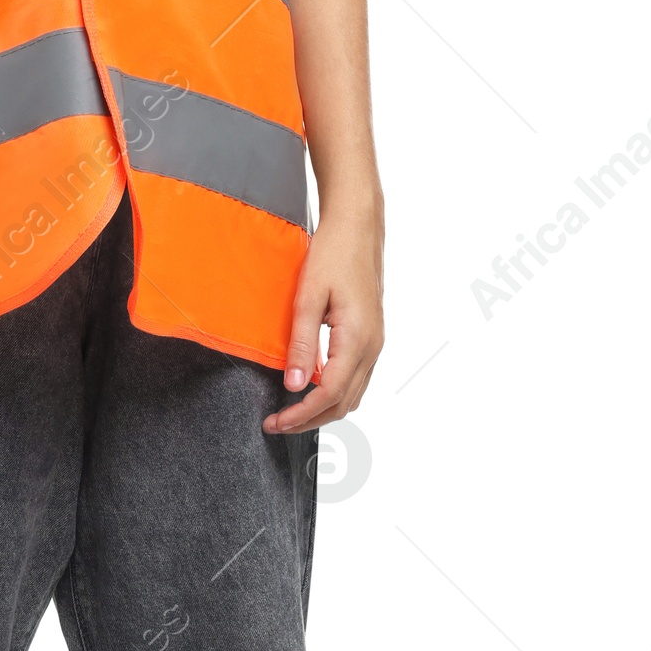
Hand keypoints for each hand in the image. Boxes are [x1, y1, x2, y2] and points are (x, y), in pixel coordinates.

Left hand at [263, 214, 383, 434]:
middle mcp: (373, 347)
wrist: (358, 227)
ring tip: (290, 412)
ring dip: (323, 409)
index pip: (330, 394)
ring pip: (353, 394)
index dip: (301, 415)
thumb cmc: (333, 254)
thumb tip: (294, 385)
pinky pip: (356, 378)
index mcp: (358, 339)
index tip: (275, 422)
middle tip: (277, 424)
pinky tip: (310, 387)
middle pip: (344, 403)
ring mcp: (375, 343)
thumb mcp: (309, 297)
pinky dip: (334, 393)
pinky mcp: (371, 336)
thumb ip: (301, 343)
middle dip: (310, 420)